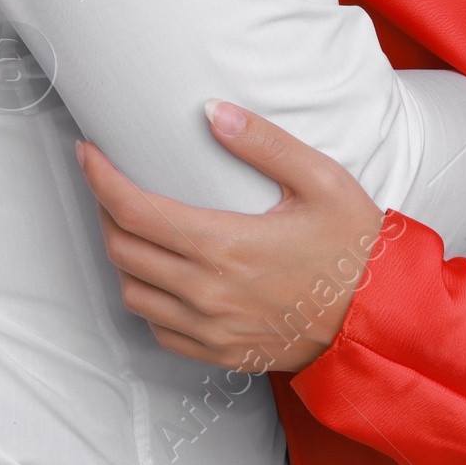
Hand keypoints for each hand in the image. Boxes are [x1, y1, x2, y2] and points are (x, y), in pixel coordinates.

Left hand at [77, 102, 385, 372]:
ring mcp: (212, 330)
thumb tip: (213, 111)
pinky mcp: (221, 353)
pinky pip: (159, 331)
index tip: (87, 151)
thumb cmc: (352, 247)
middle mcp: (208, 293)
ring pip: (133, 294)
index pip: (135, 210)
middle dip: (104, 208)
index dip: (100, 178)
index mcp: (225, 246)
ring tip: (129, 222)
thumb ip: (264, 143)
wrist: (378, 319)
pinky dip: (146, 299)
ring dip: (121, 255)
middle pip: (123, 250)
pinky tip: (160, 273)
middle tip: (107, 177)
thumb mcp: (320, 179)